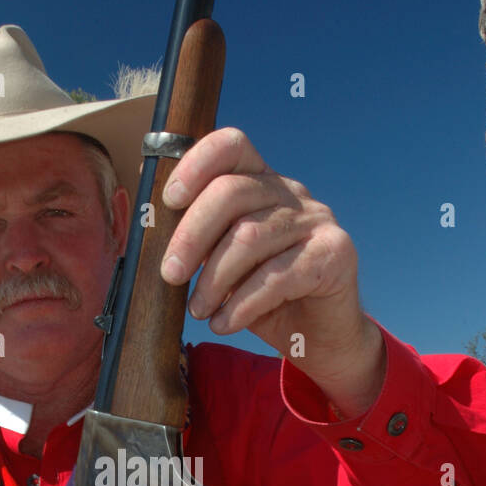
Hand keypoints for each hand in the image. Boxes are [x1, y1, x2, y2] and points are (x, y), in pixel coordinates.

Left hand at [160, 127, 385, 416]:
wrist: (318, 338)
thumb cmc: (262, 299)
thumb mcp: (222, 266)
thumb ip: (197, 241)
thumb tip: (150, 225)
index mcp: (261, 184)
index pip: (231, 147)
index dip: (196, 164)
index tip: (169, 200)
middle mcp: (291, 193)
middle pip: (232, 192)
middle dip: (191, 236)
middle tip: (170, 276)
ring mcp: (317, 221)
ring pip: (250, 236)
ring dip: (214, 280)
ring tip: (198, 310)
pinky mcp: (335, 254)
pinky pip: (278, 275)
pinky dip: (242, 305)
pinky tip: (224, 323)